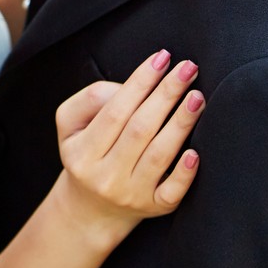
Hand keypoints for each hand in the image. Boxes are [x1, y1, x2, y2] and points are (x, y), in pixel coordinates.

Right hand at [55, 49, 201, 231]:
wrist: (91, 209)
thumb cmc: (88, 155)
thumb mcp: (70, 126)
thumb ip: (90, 99)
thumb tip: (130, 87)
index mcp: (82, 152)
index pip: (115, 110)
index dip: (140, 82)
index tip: (162, 57)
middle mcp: (105, 176)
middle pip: (140, 129)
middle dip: (166, 95)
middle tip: (188, 69)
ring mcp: (130, 194)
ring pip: (158, 155)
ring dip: (180, 123)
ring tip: (197, 97)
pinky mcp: (154, 208)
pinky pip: (171, 192)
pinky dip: (184, 173)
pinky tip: (195, 152)